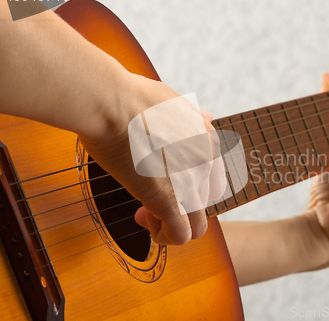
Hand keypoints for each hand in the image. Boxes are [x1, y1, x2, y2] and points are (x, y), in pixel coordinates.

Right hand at [80, 73, 215, 244]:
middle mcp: (206, 164)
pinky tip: (145, 220)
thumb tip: (207, 117)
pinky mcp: (168, 200)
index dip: (185, 180)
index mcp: (207, 140)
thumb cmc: (132, 98)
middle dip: (178, 203)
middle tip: (148, 197)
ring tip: (146, 211)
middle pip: (202, 200)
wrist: (111, 103)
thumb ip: (192, 115)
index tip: (159, 176)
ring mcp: (189, 183)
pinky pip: (180, 235)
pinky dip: (164, 236)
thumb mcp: (172, 100)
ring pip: (197, 224)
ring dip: (171, 222)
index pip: (209, 176)